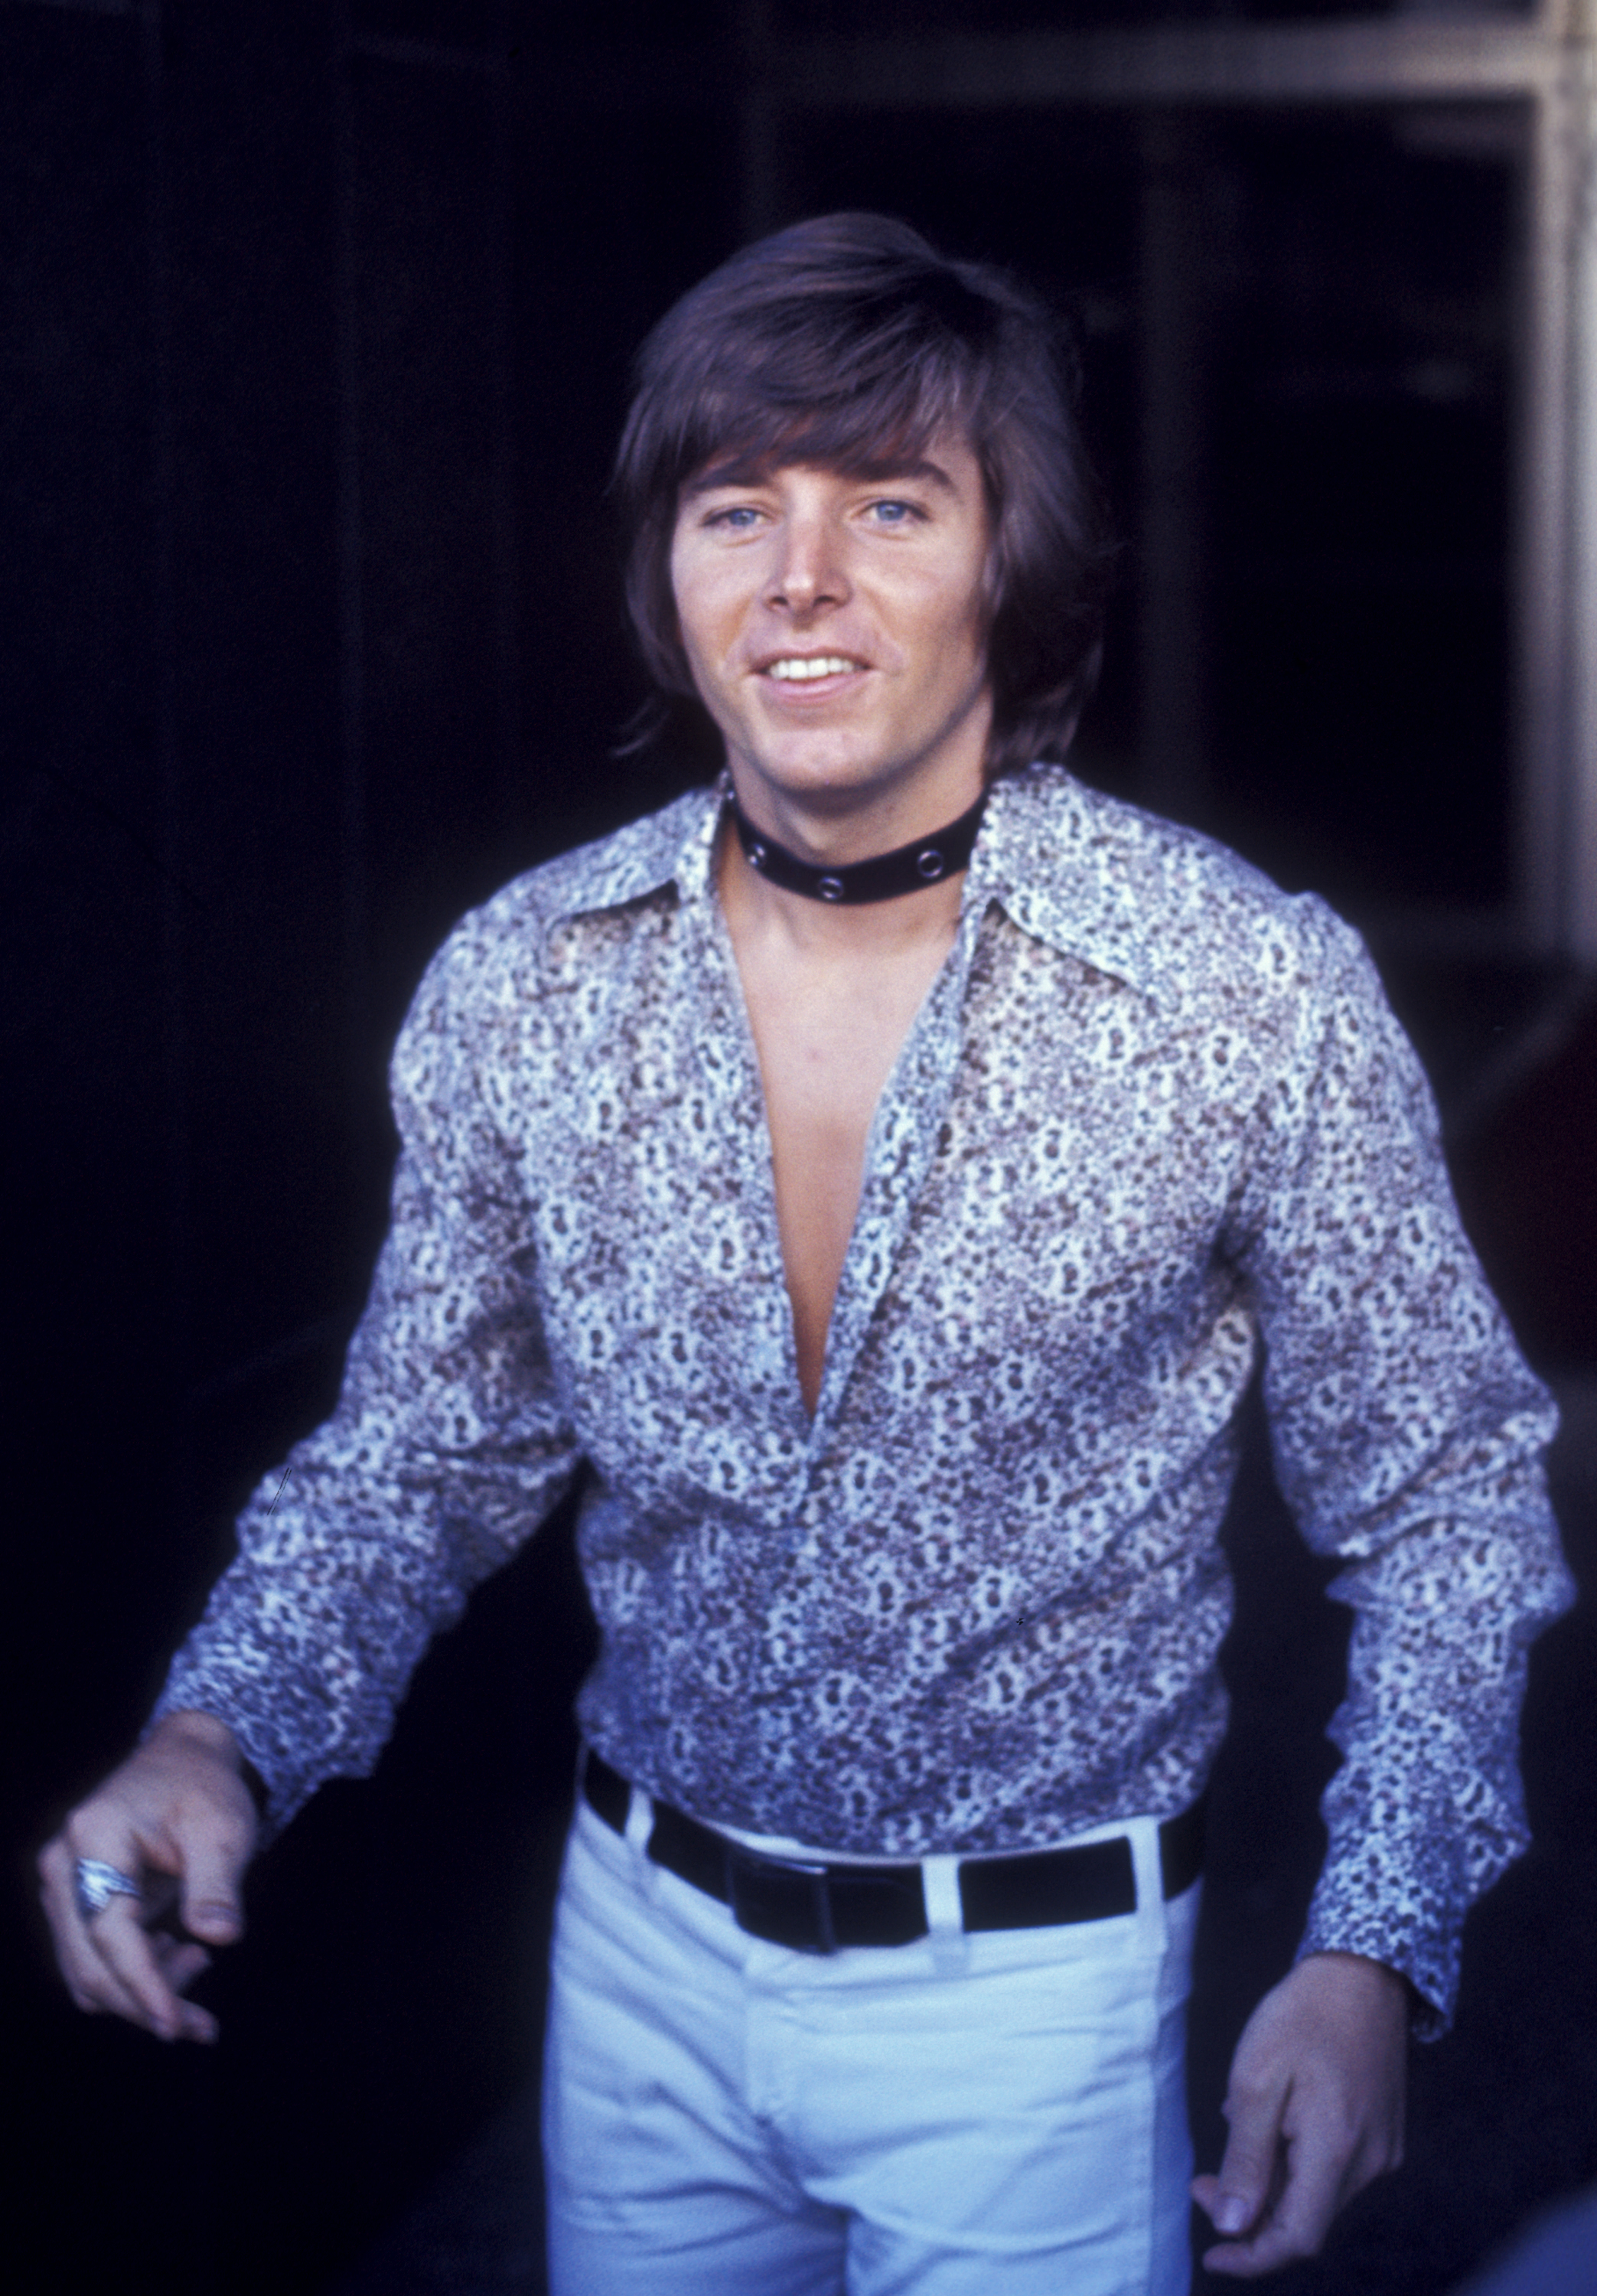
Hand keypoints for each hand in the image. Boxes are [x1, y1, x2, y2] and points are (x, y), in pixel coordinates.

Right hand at [37, 1710, 257, 2043]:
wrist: (184, 1758)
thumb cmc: (204, 1789)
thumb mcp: (224, 1828)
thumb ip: (217, 1884)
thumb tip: (220, 1937)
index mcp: (96, 1837)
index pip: (110, 1932)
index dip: (143, 1985)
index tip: (177, 2026)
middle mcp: (64, 1864)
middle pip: (90, 1965)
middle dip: (144, 2003)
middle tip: (205, 2025)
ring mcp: (63, 1884)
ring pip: (88, 1972)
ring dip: (141, 1992)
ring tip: (198, 1962)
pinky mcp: (73, 1900)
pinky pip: (94, 1959)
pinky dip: (134, 1975)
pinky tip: (181, 1954)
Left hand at [1191, 1950, 1407, 2276]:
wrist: (1362, 1973)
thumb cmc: (1302, 2016)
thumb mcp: (1256, 2080)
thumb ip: (1246, 2159)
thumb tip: (1234, 2226)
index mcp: (1338, 2149)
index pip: (1297, 2237)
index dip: (1252, 2257)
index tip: (1211, 2256)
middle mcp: (1370, 2162)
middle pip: (1306, 2220)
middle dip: (1250, 2214)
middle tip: (1203, 2183)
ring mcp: (1383, 2150)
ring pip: (1318, 2197)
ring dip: (1272, 2187)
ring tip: (1238, 2131)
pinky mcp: (1384, 2135)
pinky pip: (1333, 2171)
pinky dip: (1295, 2165)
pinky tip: (1272, 2124)